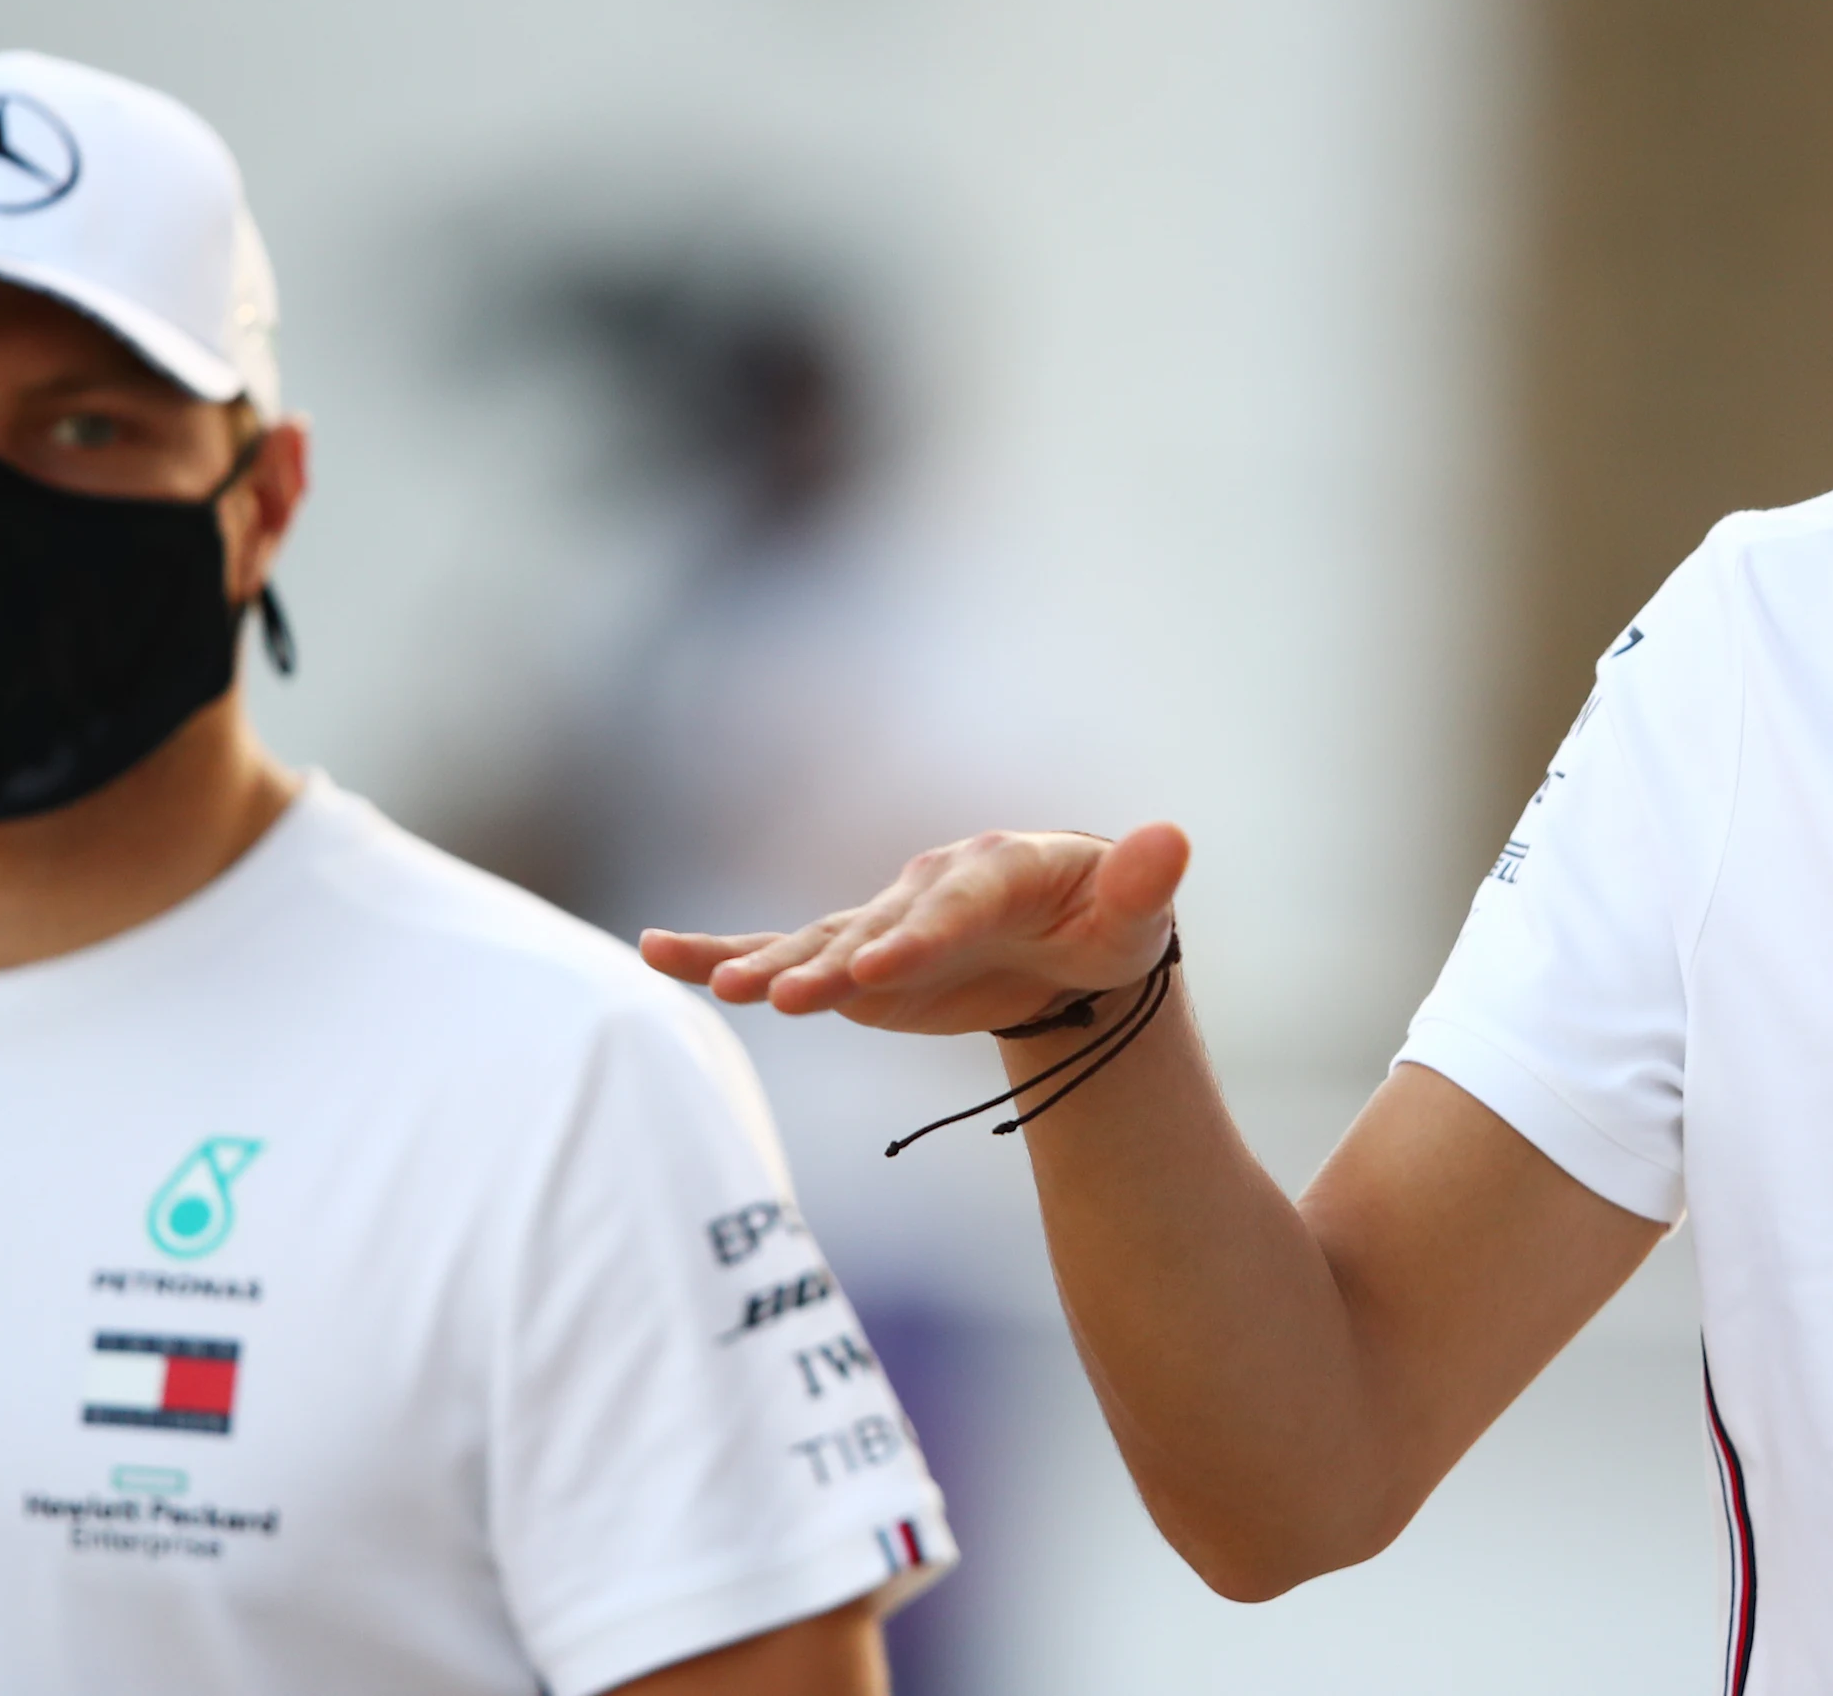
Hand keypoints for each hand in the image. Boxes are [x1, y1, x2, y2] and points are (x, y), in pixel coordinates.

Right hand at [639, 823, 1188, 1036]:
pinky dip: (721, 953)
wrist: (1066, 935)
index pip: (958, 904)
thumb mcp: (1134, 914)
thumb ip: (1146, 883)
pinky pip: (782, 951)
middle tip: (784, 996)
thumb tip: (1173, 837)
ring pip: (820, 943)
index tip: (882, 967)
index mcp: (1001, 868)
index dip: (920, 935)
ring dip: (769, 966)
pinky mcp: (854, 954)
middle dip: (833, 961)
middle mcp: (931, 884)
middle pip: (875, 927)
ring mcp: (884, 919)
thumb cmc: (1106, 922)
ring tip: (722, 988)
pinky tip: (659, 954)